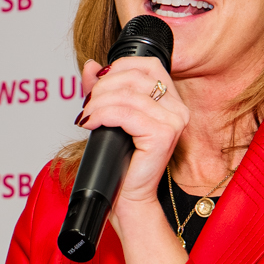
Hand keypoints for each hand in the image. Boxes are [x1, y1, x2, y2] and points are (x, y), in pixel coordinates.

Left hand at [77, 57, 191, 263]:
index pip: (147, 64)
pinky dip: (102, 115)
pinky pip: (126, 114)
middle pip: (134, 76)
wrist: (127, 198)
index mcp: (171, 100)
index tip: (97, 85)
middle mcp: (178, 108)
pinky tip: (91, 123)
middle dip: (103, 87)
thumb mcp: (109, 117)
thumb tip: (91, 65)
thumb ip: (101, 90)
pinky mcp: (163, 134)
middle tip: (86, 105)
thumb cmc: (121, 162)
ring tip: (86, 117)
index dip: (118, 68)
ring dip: (98, 102)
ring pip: (127, 95)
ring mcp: (174, 121)